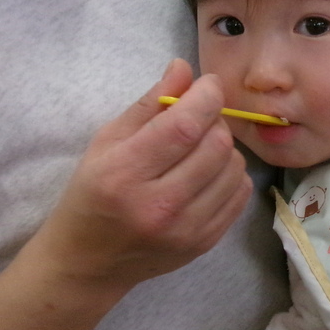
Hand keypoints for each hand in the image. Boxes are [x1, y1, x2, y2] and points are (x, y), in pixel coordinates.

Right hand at [39, 58, 251, 290]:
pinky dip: (231, 174)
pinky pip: (240, 193)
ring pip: (234, 166)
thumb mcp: (108, 141)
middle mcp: (158, 205)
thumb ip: (149, 103)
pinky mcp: (204, 243)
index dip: (206, 95)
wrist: (89, 262)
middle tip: (198, 118)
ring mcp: (185, 230)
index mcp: (125, 173)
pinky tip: (208, 174)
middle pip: (216, 144)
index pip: (184, 125)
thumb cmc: (93, 192)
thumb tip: (185, 67)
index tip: (208, 84)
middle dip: (214, 119)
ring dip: (224, 147)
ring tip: (199, 149)